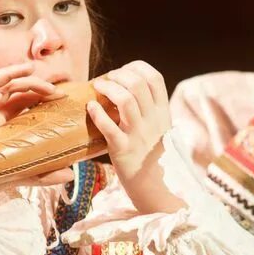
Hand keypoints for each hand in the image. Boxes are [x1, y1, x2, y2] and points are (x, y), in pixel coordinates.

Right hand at [0, 64, 61, 220]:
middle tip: (54, 88)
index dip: (43, 93)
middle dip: (34, 82)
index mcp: (6, 120)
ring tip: (29, 71)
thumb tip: (71, 174)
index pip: (26, 97)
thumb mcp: (21, 174)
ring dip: (11, 73)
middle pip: (13, 86)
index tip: (63, 96)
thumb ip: (44, 174)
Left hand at [88, 61, 184, 214]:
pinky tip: (90, 107)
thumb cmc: (152, 156)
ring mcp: (138, 135)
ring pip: (126, 100)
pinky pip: (109, 127)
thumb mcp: (160, 129)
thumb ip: (150, 109)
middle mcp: (153, 120)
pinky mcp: (123, 150)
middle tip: (106, 80)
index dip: (136, 67)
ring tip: (97, 87)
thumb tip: (128, 87)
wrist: (156, 187)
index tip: (123, 71)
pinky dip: (97, 113)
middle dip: (118, 74)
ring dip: (108, 88)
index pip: (154, 77)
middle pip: (138, 83)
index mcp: (163, 112)